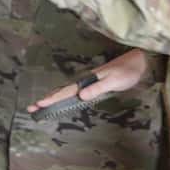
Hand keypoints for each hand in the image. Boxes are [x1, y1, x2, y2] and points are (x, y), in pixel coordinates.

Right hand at [26, 48, 148, 112]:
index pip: (66, 91)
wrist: (138, 62)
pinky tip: (61, 99)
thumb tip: (80, 96)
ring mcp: (88, 81)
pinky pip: (74, 90)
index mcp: (88, 80)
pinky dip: (64, 95)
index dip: (52, 98)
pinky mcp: (94, 83)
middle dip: (47, 99)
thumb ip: (98, 87)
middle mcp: (85, 80)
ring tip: (40, 104)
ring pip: (66, 90)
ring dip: (53, 97)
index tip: (38, 104)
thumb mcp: (114, 80)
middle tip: (31, 108)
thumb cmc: (127, 71)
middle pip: (62, 90)